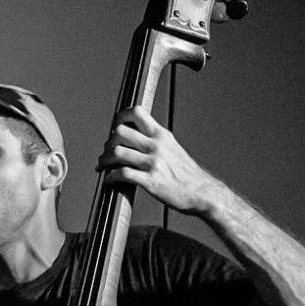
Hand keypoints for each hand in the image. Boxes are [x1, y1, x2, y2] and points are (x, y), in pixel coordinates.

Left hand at [97, 105, 222, 216]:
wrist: (202, 193)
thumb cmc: (187, 175)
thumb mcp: (173, 149)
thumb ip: (156, 141)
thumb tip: (138, 138)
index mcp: (162, 135)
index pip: (137, 112)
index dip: (120, 117)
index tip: (114, 127)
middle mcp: (156, 146)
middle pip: (120, 132)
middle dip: (108, 142)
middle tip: (107, 152)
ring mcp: (152, 163)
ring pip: (117, 152)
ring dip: (105, 160)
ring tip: (102, 166)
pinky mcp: (150, 181)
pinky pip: (122, 174)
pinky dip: (110, 176)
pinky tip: (109, 180)